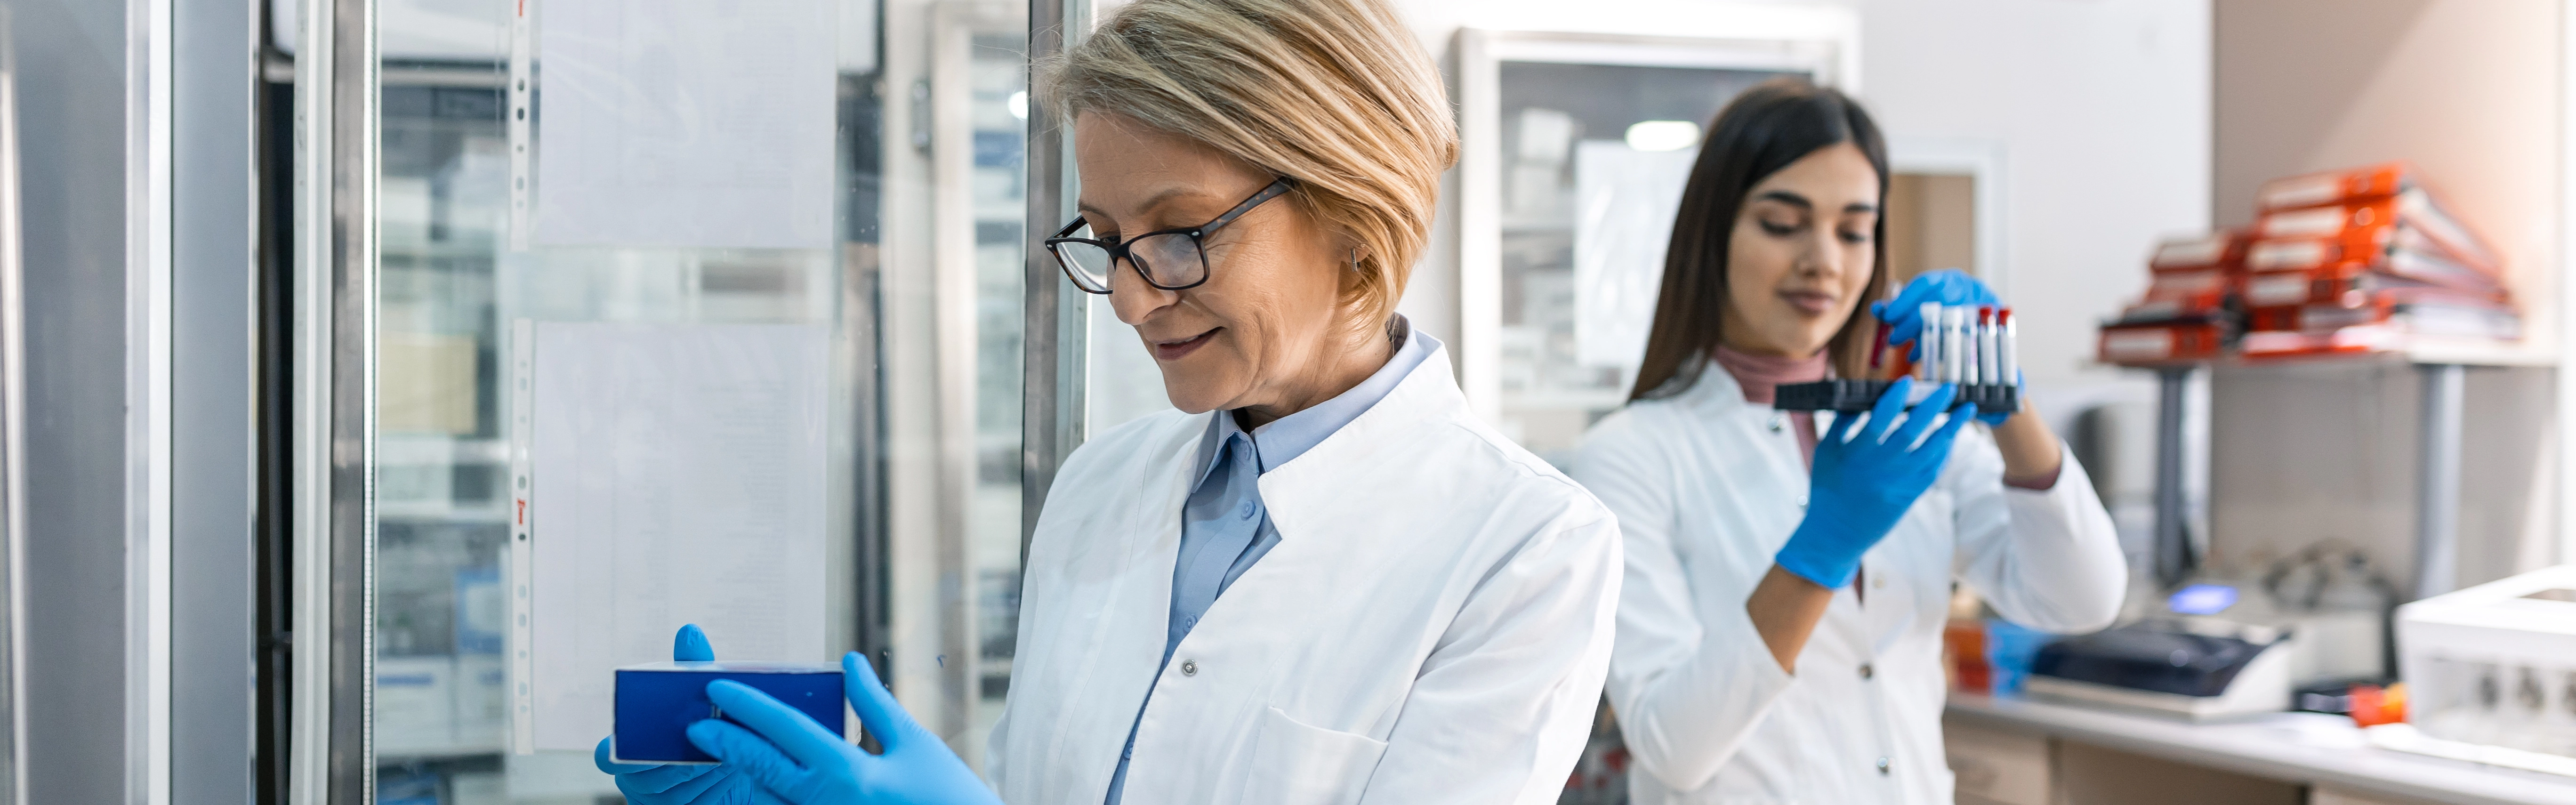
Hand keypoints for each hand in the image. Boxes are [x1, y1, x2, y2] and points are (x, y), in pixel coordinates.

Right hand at [595, 625, 785, 804]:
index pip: (607, 757)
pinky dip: (721, 784)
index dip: (618, 754)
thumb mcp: (699, 694)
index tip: (640, 746)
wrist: (740, 764)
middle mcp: (639, 780)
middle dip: (684, 755)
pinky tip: (737, 767)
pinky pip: (702, 802)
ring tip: (732, 747)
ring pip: (680, 791)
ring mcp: (661, 802)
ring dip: (708, 768)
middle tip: (712, 735)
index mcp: (626, 750)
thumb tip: (689, 631)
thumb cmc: (706, 724)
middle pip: (653, 774)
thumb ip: (691, 667)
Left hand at [686, 651, 1002, 804]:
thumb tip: (848, 661)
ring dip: (748, 776)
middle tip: (696, 726)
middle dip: (727, 744)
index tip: (717, 687)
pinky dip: (776, 795)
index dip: (747, 705)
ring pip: (772, 797)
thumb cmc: (948, 796)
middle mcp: (825, 803)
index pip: (784, 730)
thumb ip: (874, 703)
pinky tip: (765, 783)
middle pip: (763, 768)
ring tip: (725, 753)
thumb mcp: (914, 743)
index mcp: (847, 772)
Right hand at [1774, 378, 1975, 587]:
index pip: (1881, 417)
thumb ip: (1842, 423)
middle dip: (1933, 406)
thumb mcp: (1826, 451)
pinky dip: (1945, 451)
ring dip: (1952, 428)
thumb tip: (1860, 398)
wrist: (1836, 532)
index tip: (1908, 380)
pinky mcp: (1911, 494)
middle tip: (1948, 388)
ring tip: (1966, 410)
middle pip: (1913, 430)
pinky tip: (1952, 438)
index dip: (1896, 397)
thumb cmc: (1827, 488)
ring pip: (1933, 450)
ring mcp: (1900, 481)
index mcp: (1858, 452)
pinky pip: (1934, 469)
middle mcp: (1882, 466)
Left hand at [1869, 268, 1998, 349]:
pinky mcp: (1985, 326)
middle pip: (1936, 303)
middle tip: (1894, 340)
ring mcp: (1978, 306)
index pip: (1925, 284)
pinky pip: (1959, 341)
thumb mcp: (1926, 300)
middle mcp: (1965, 288)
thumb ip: (1900, 304)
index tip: (1887, 317)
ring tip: (1907, 355)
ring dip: (1924, 341)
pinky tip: (1923, 358)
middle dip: (1911, 323)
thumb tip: (1876, 309)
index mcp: (1948, 279)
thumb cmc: (1948, 306)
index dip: (1905, 300)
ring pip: (1948, 323)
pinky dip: (1938, 351)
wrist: (1990, 313)